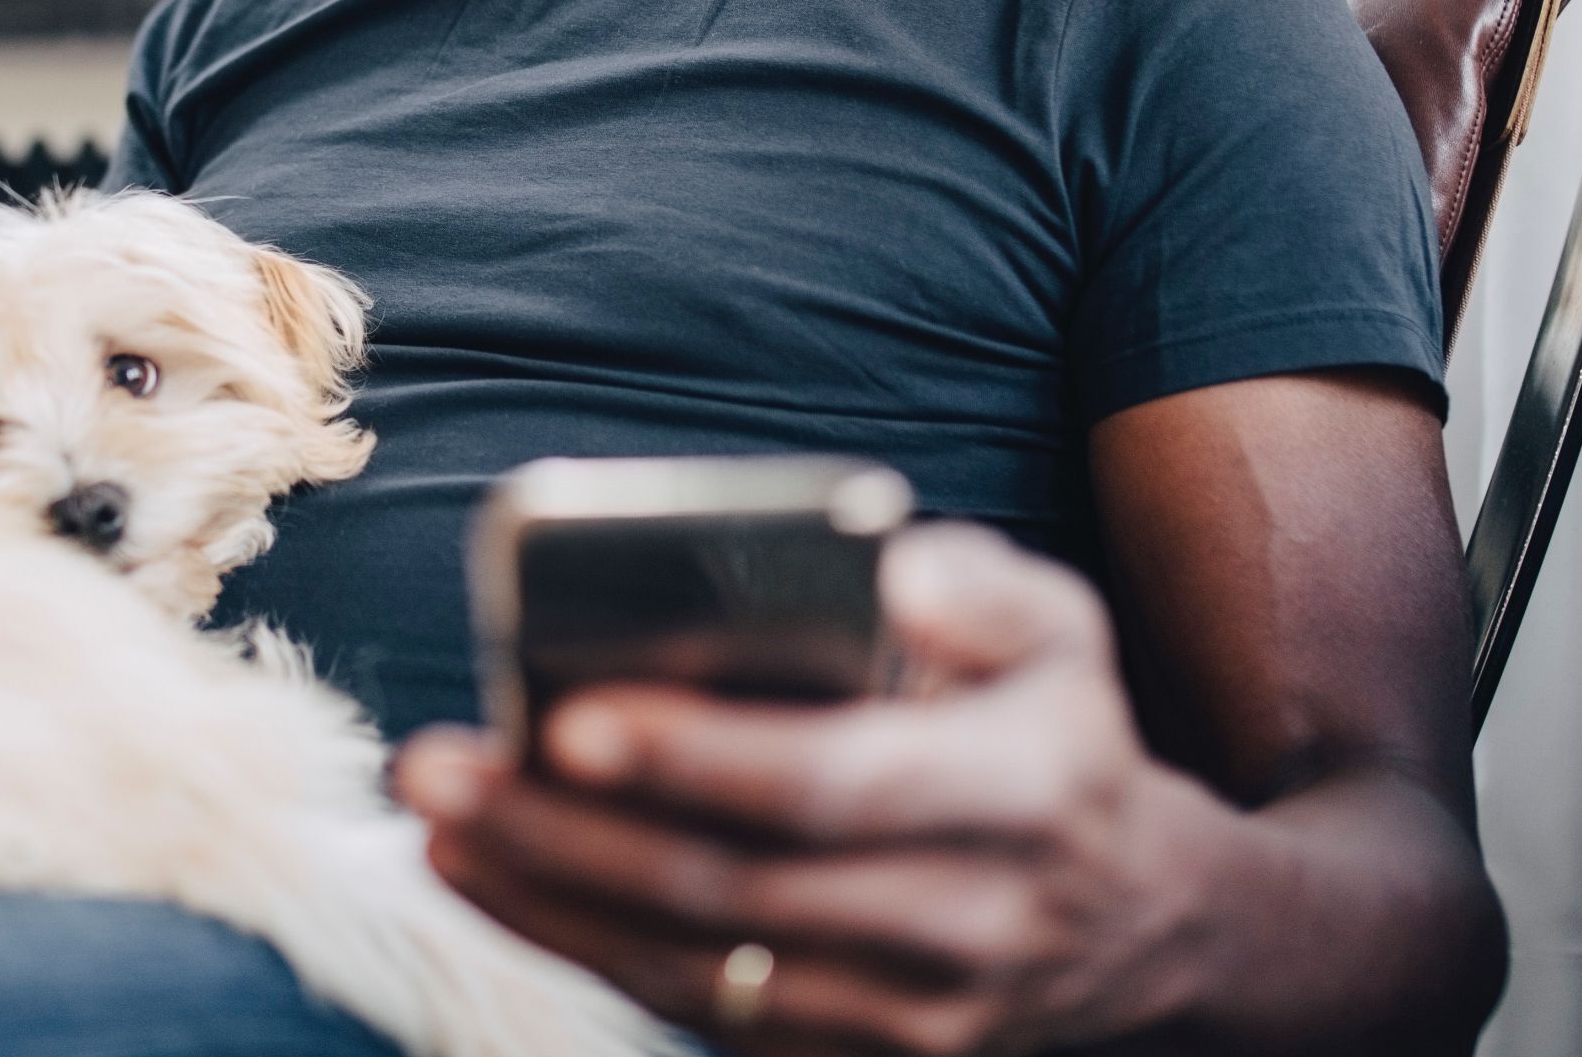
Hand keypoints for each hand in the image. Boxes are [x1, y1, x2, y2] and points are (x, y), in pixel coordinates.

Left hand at [398, 523, 1224, 1054]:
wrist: (1148, 923)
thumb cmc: (1054, 732)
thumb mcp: (1063, 629)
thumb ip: (983, 589)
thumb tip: (893, 573)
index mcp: (1017, 794)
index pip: (832, 784)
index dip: (697, 760)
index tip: (568, 719)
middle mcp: (965, 922)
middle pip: (731, 890)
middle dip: (563, 832)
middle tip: (434, 769)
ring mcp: (911, 1014)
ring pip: (697, 969)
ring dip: (544, 898)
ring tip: (433, 822)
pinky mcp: (856, 1056)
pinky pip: (699, 1014)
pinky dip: (578, 945)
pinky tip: (487, 877)